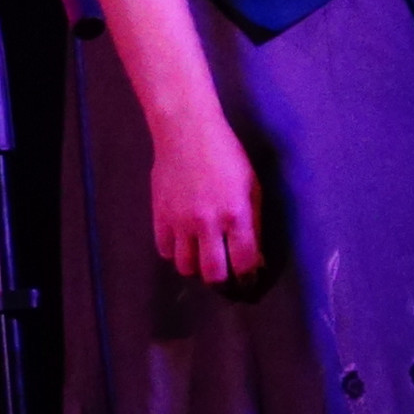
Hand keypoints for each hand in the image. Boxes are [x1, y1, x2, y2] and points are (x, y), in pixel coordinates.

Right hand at [141, 108, 262, 286]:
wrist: (186, 133)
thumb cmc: (226, 155)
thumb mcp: (252, 186)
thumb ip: (253, 223)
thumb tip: (254, 256)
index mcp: (235, 214)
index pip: (244, 262)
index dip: (248, 277)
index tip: (249, 280)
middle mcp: (207, 223)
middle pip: (212, 273)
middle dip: (222, 280)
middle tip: (225, 275)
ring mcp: (179, 222)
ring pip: (185, 267)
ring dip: (197, 268)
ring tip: (203, 258)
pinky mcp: (159, 216)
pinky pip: (165, 251)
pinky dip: (176, 253)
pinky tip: (184, 244)